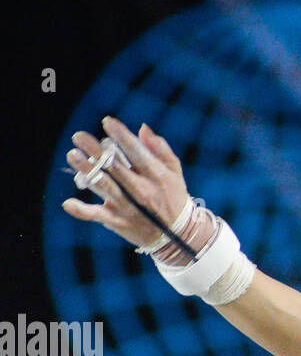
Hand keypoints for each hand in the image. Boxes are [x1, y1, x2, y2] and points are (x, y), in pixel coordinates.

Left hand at [62, 116, 192, 248]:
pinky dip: (82, 211)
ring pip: (104, 186)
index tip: (107, 121)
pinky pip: (97, 215)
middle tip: (78, 136)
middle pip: (115, 167)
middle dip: (96, 150)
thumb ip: (160, 148)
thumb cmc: (174, 196)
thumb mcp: (174, 171)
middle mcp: (141, 189)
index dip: (122, 135)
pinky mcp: (118, 221)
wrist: (177, 234)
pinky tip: (68, 203)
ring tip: (72, 155)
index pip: (137, 152)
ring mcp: (128, 206)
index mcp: (156, 175)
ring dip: (86, 171)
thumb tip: (142, 128)